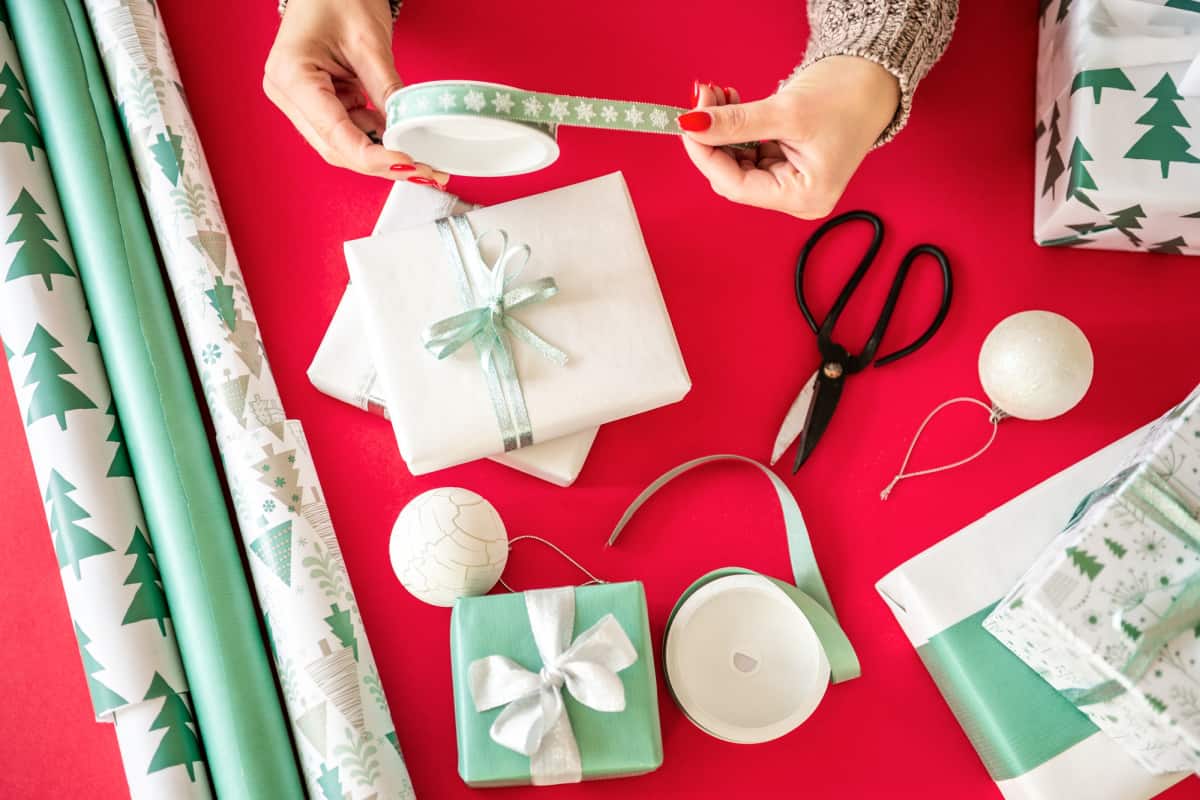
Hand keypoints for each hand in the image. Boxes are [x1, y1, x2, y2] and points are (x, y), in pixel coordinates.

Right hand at [264, 0, 447, 184]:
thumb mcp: (369, 41)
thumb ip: (387, 89)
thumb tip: (409, 129)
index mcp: (291, 76)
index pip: (335, 132)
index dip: (372, 156)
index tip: (406, 164)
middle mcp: (289, 95)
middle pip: (338, 148)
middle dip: (382, 163)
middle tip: (425, 172)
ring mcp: (301, 102)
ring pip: (345, 146)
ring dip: (383, 155)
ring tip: (423, 162)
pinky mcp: (318, 104)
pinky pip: (350, 132)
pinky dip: (378, 139)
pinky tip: (405, 143)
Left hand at [678, 56, 899, 217]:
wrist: (876, 79)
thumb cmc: (849, 99)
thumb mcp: (787, 112)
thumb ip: (737, 123)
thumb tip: (692, 126)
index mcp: (804, 197)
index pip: (736, 185)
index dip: (706, 154)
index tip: (688, 122)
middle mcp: (796, 196)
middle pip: (733, 176)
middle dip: (713, 138)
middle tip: (702, 98)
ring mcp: (791, 180)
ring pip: (737, 161)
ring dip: (722, 129)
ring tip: (718, 93)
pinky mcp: (786, 162)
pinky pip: (749, 150)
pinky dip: (736, 127)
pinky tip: (731, 102)